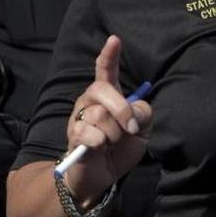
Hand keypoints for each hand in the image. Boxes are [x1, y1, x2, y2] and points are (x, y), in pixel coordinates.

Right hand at [63, 35, 151, 203]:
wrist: (102, 177)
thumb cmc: (121, 149)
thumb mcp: (142, 130)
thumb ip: (143, 113)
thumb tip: (134, 108)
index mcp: (108, 96)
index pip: (106, 70)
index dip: (110, 55)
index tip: (114, 39)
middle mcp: (90, 101)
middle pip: (102, 88)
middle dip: (122, 108)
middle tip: (131, 128)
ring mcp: (79, 116)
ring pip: (99, 114)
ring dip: (115, 133)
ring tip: (112, 143)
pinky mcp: (73, 134)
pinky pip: (91, 133)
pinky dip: (102, 143)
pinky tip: (100, 149)